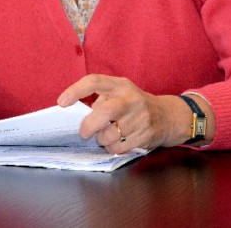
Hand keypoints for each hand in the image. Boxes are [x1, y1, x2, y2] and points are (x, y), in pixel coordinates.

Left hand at [58, 74, 198, 152]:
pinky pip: (120, 147)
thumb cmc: (134, 104)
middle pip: (104, 112)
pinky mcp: (147, 134)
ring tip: (103, 137)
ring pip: (110, 135)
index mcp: (120, 85)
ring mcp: (141, 117)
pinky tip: (115, 143)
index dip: (75, 91)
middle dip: (89, 126)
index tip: (61, 103)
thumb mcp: (119, 93)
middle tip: (83, 133)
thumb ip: (101, 99)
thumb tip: (76, 113)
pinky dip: (112, 148)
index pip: (94, 81)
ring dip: (101, 140)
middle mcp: (131, 99)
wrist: (169, 116)